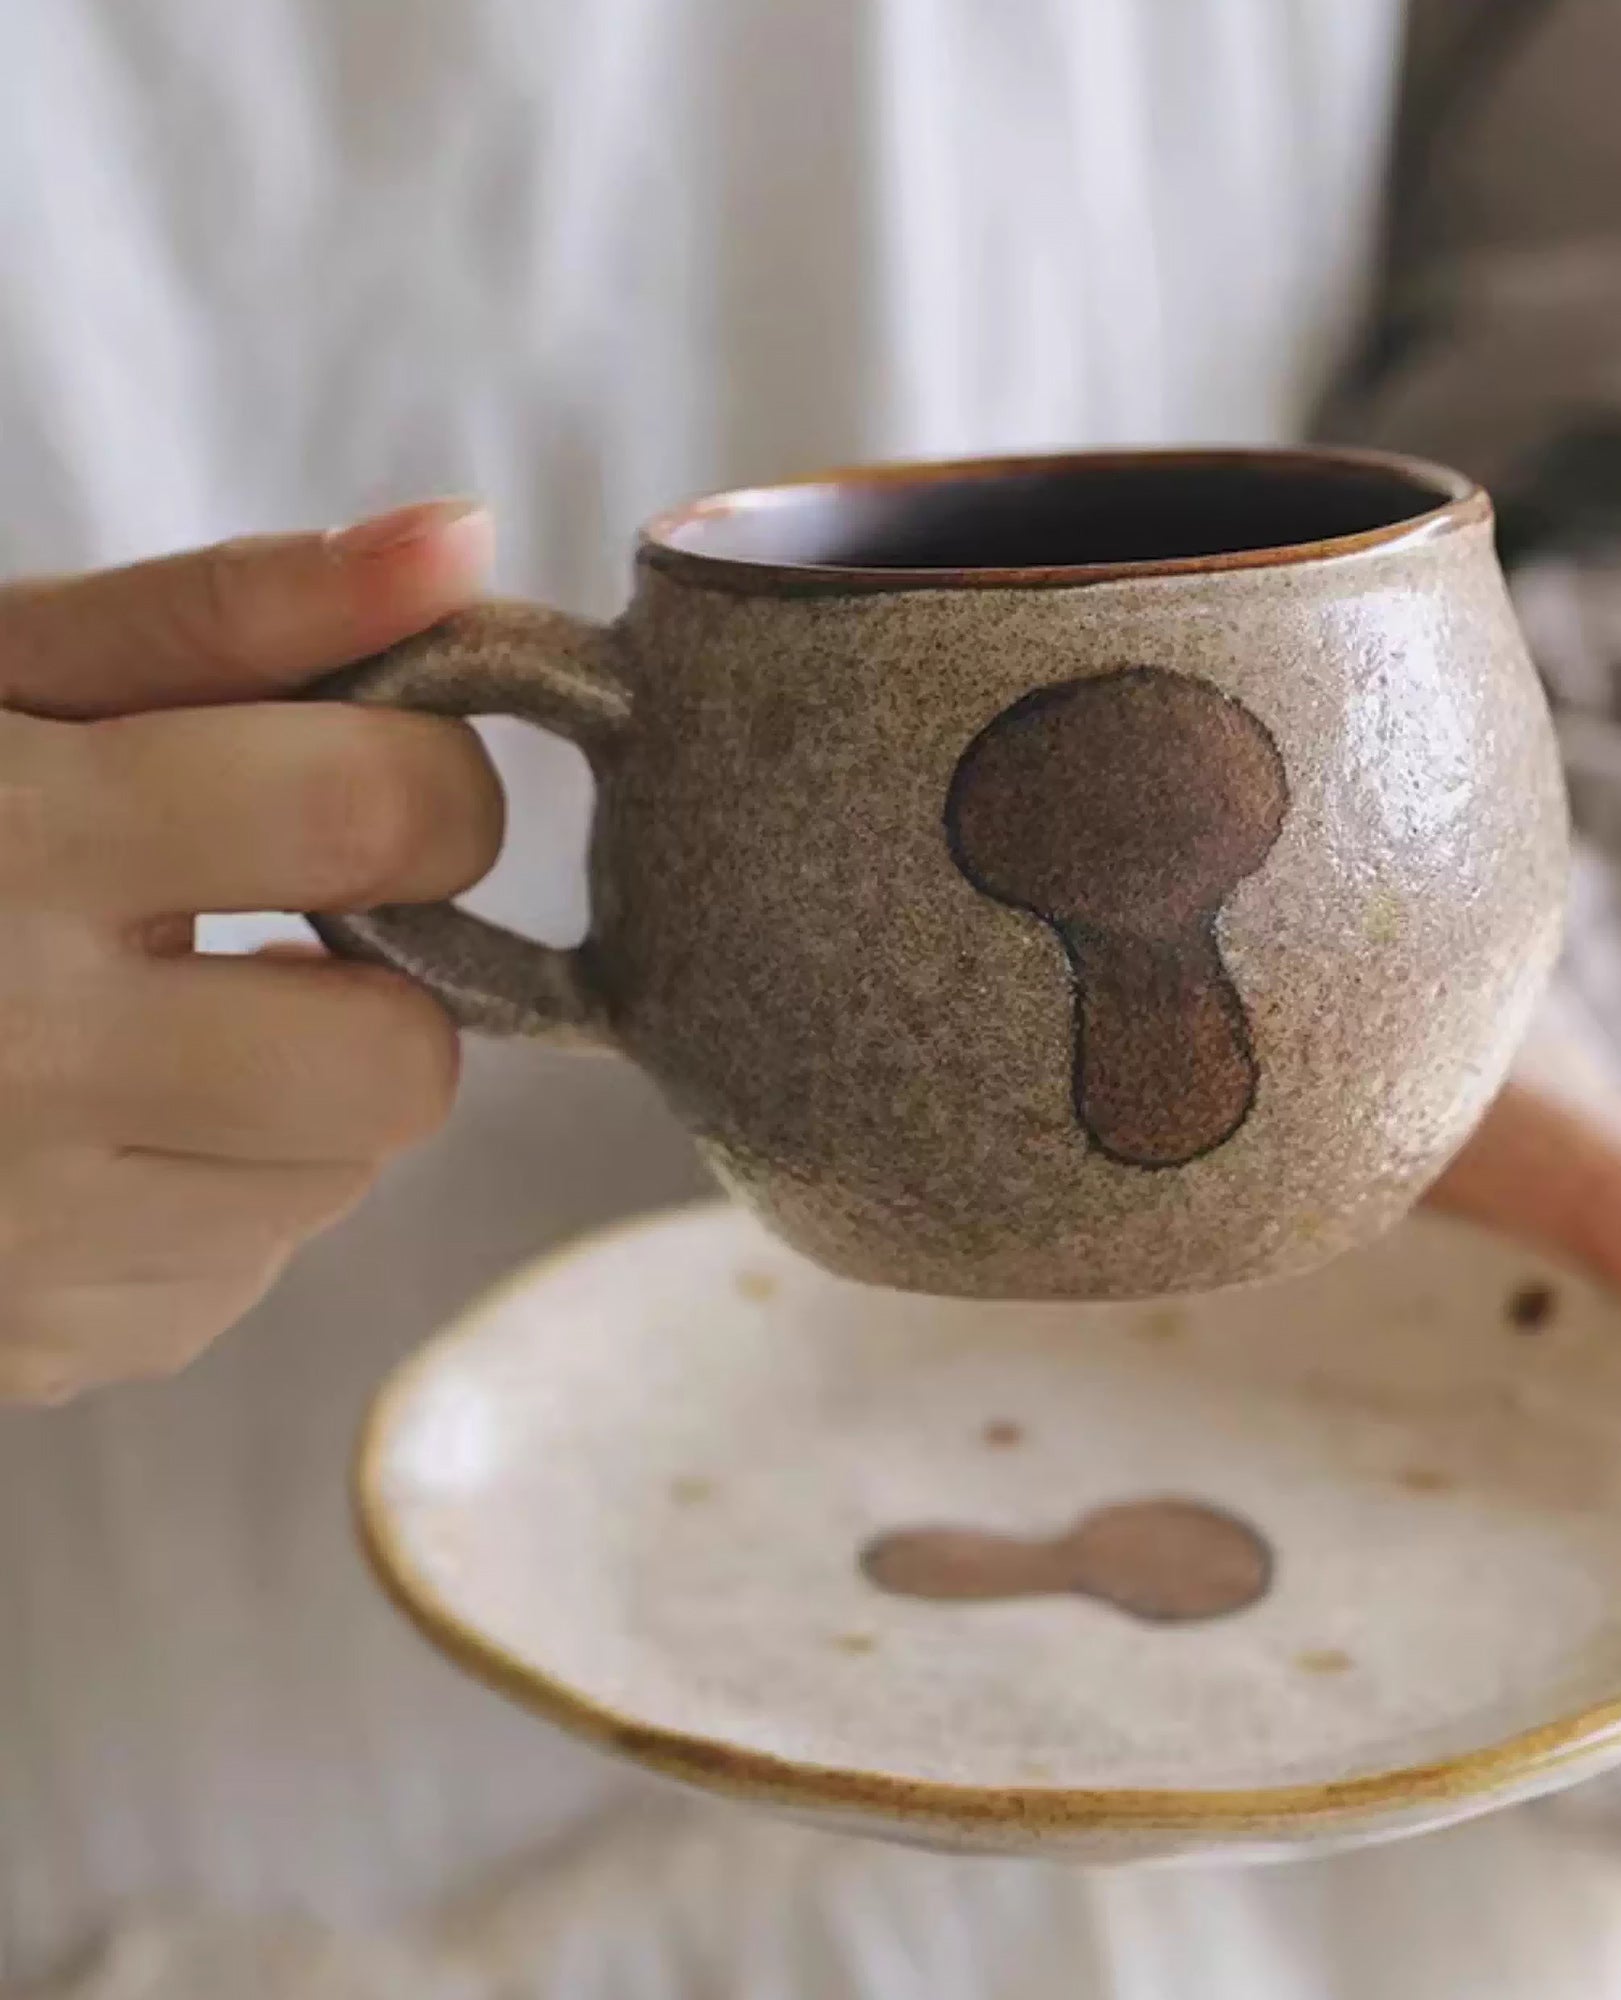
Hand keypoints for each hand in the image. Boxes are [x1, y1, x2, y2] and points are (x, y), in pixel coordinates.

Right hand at [0, 500, 501, 1401]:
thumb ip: (227, 612)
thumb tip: (464, 538)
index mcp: (11, 844)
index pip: (381, 815)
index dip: (432, 785)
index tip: (377, 778)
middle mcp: (15, 1067)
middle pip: (401, 1064)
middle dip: (381, 983)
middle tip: (266, 924)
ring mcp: (14, 1243)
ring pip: (336, 1180)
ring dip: (295, 1092)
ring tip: (139, 1018)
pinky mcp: (24, 1346)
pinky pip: (234, 1276)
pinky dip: (205, 1196)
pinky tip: (77, 1126)